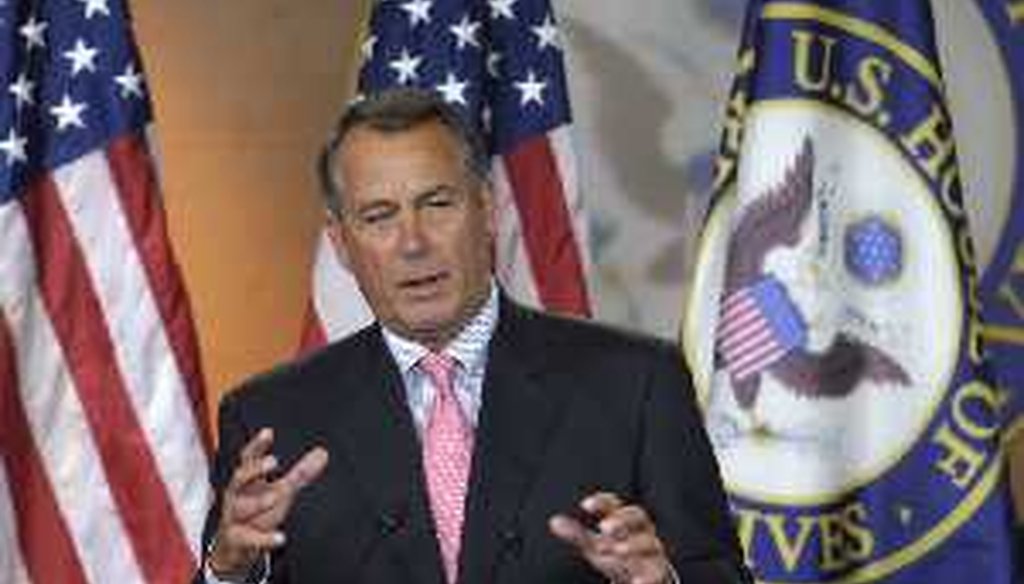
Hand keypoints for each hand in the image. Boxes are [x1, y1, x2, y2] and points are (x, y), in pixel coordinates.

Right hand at [208, 428, 328, 578]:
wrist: (234, 547)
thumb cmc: (257, 513)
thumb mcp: (280, 491)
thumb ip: (300, 473)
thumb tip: (322, 453)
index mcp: (248, 481)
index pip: (248, 459)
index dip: (257, 445)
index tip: (268, 433)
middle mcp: (237, 496)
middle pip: (239, 478)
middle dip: (253, 469)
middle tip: (273, 461)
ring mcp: (234, 518)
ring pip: (240, 508)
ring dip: (258, 501)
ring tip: (276, 496)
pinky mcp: (236, 540)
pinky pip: (248, 538)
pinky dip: (264, 539)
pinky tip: (280, 538)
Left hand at [549, 492, 672, 583]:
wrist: (645, 581)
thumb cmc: (619, 557)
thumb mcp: (596, 545)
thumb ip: (577, 534)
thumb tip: (554, 521)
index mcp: (625, 522)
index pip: (615, 504)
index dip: (602, 502)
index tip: (585, 506)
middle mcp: (642, 532)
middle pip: (638, 517)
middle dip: (622, 520)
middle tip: (604, 528)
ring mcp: (652, 553)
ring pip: (650, 543)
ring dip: (634, 545)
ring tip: (616, 549)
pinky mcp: (659, 575)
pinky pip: (657, 574)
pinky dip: (647, 578)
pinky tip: (636, 583)